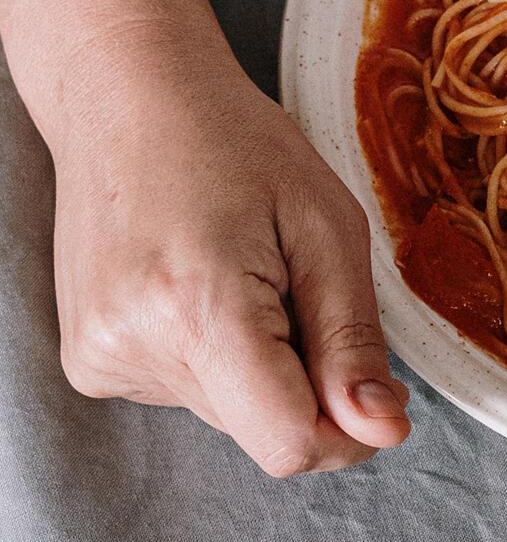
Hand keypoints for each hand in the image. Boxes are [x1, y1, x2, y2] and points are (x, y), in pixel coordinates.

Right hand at [0, 0, 409, 475]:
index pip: (289, 442)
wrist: (130, 98)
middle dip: (309, 376)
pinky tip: (206, 281)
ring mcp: (101, 359)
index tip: (377, 388)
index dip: (349, 431)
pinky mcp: (89, 362)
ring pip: (232, 410)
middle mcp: (134, 347)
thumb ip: (354, 340)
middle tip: (299, 282)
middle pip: (265, 426)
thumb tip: (383, 435)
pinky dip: (222, 352)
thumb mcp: (329, 227)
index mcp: (199, 309)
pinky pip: (191, 389)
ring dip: (264, 360)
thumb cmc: (239, 144)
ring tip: (245, 267)